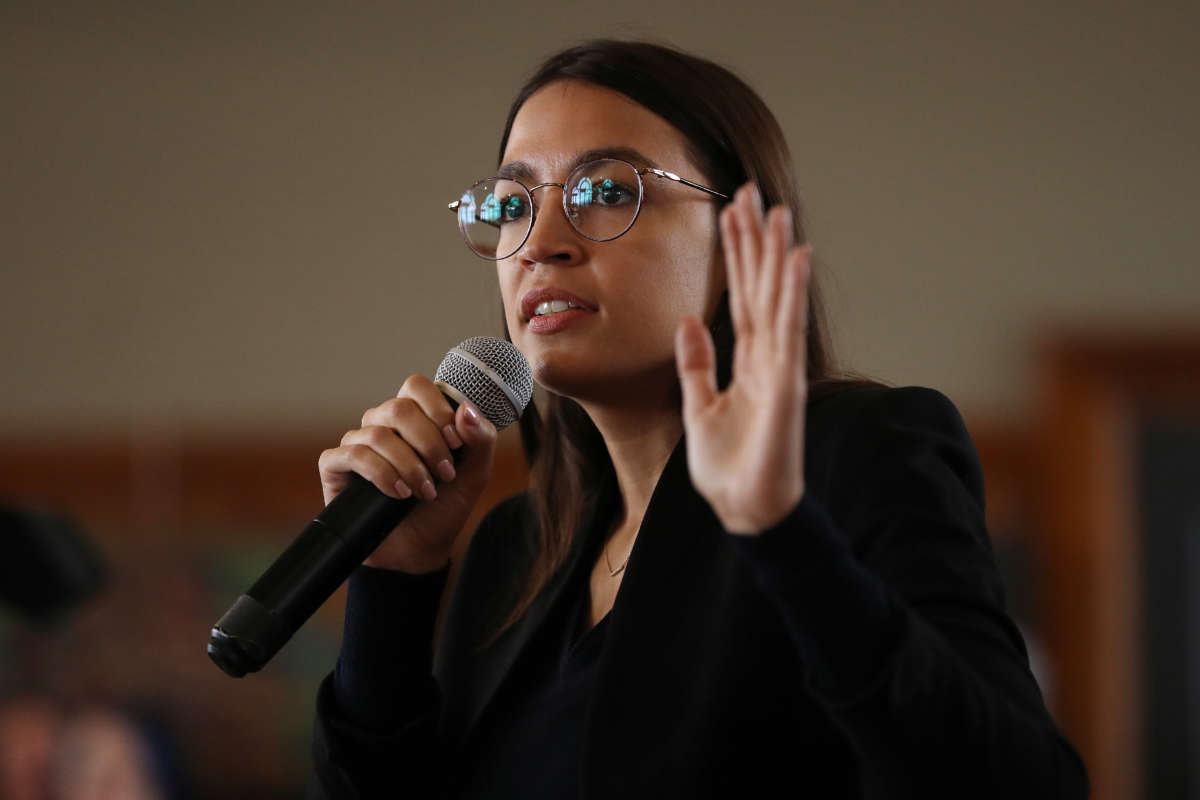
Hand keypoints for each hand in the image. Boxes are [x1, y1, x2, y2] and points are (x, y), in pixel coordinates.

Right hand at [317, 374, 497, 571]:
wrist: (420, 551)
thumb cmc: (445, 508)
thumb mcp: (475, 474)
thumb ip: (480, 439)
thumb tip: (466, 408)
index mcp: (414, 418)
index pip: (417, 386)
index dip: (438, 409)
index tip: (457, 442)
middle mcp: (382, 425)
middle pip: (399, 408)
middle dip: (429, 443)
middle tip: (445, 474)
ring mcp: (357, 444)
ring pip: (378, 433)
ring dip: (409, 465)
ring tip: (425, 492)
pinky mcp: (336, 467)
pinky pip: (352, 454)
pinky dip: (381, 473)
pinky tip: (399, 494)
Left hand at [674, 183, 811, 534]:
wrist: (747, 509)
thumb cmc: (728, 467)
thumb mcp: (700, 407)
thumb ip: (697, 364)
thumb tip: (688, 322)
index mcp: (747, 361)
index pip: (740, 297)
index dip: (736, 256)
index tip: (730, 213)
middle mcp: (767, 357)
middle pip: (759, 287)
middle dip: (754, 240)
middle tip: (750, 191)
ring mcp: (780, 368)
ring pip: (776, 299)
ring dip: (776, 254)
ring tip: (775, 210)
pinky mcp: (785, 385)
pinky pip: (785, 331)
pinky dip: (788, 294)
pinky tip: (793, 259)